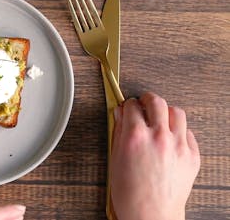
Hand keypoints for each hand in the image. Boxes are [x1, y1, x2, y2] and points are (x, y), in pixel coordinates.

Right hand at [110, 92, 199, 219]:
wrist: (151, 215)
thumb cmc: (131, 194)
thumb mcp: (116, 159)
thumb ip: (119, 133)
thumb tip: (120, 115)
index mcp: (135, 137)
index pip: (132, 106)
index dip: (127, 105)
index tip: (127, 108)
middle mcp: (158, 137)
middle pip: (156, 102)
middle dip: (147, 100)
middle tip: (143, 104)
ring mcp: (178, 145)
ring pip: (176, 112)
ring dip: (166, 112)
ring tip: (159, 119)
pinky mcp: (192, 155)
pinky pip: (188, 132)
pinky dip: (178, 131)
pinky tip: (170, 138)